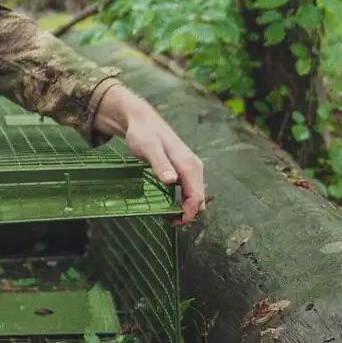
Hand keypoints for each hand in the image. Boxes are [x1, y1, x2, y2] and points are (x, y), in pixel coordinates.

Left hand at [97, 85, 206, 224]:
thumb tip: (172, 181)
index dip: (188, 212)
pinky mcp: (184, 168)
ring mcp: (191, 167)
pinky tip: (170, 203)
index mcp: (188, 164)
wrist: (141, 120)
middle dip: (189, 213)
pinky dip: (184, 200)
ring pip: (196, 194)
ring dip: (187, 208)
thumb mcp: (149, 148)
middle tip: (170, 222)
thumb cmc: (143, 134)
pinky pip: (190, 189)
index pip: (196, 196)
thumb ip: (161, 164)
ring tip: (169, 216)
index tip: (174, 222)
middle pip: (200, 198)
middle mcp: (194, 166)